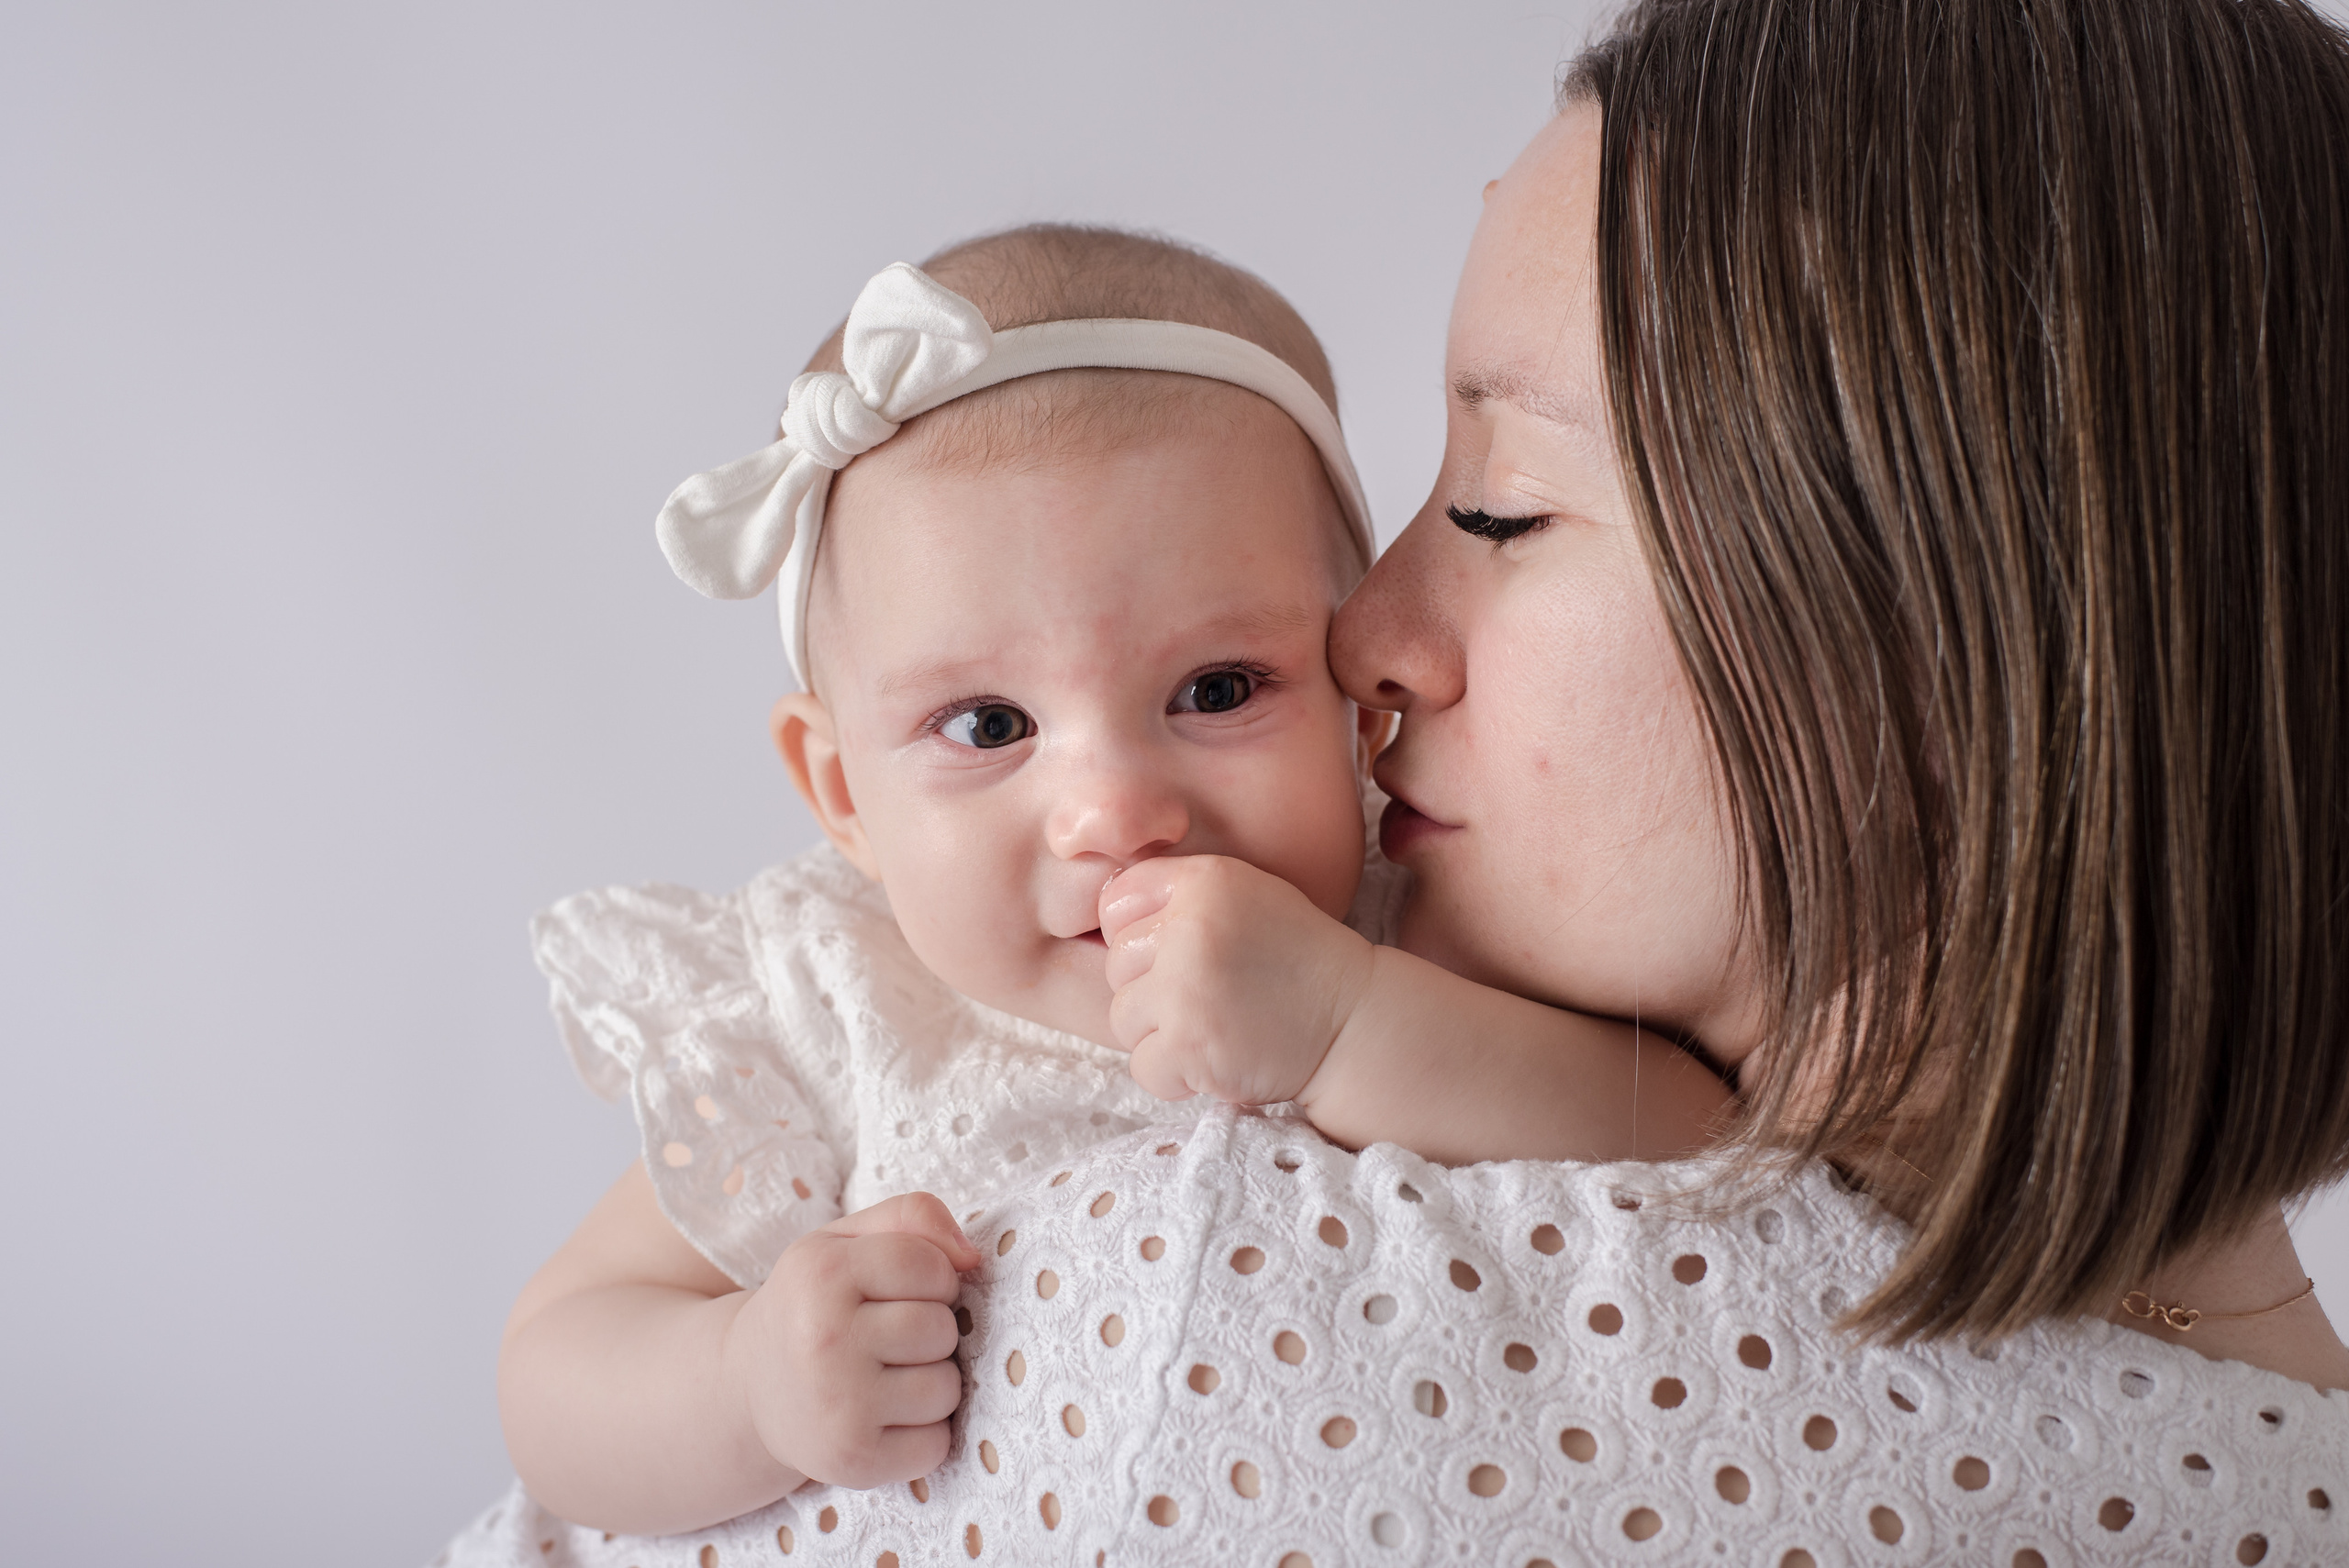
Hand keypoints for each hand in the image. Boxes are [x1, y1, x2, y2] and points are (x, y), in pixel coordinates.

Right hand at [724, 1192, 980, 1487]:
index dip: (935, 1276)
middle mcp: (823, 1340)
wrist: (748, 1389)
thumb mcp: (846, 1242)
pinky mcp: (853, 1460)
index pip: (930, 1265)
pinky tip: (884, 1418)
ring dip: (931, 1383)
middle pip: (941, 1329)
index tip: (905, 1289)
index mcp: (821, 1273)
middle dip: (932, 1330)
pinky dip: (924, 1434)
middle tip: (888, 1337)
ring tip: (886, 1377)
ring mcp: (838, 1406)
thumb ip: (912, 1217)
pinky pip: (938, 1445)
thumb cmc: (815, 1305)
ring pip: (946, 1389)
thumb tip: (973, 1256)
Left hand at [1098, 854, 1377, 1105]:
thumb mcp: (1248, 896)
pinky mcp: (1188, 1046)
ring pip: (1122, 1017)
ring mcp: (1187, 989)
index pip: (1117, 901)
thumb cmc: (1296, 961)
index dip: (1141, 933)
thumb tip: (1102, 916)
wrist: (1355, 1025)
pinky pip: (1142, 1066)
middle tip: (1208, 996)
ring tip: (1214, 1027)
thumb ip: (1181, 896)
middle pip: (1116, 963)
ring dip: (1160, 1033)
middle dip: (1152, 987)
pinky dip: (1174, 1075)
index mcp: (1205, 880)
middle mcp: (1191, 928)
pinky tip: (1216, 1059)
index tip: (1178, 954)